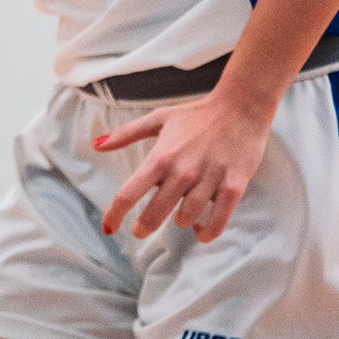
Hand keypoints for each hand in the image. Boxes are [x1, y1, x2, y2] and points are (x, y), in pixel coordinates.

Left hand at [95, 92, 272, 242]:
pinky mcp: (233, 186)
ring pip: (186, 219)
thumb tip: (97, 145)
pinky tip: (201, 229)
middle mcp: (182, 171)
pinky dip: (207, 232)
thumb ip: (126, 133)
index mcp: (161, 156)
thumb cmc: (197, 114)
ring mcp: (209, 179)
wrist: (241, 106)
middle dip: (145, 226)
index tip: (109, 228)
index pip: (129, 193)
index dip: (114, 215)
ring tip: (180, 216)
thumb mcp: (159, 119)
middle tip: (142, 229)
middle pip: (155, 213)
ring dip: (180, 222)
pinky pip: (218, 221)